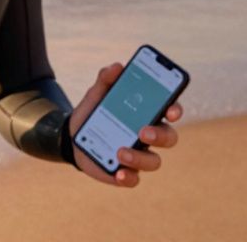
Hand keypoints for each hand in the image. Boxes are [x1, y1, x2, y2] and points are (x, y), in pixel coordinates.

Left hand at [67, 62, 183, 187]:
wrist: (71, 135)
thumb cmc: (93, 112)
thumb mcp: (96, 93)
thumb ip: (106, 79)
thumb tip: (117, 66)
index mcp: (147, 114)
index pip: (170, 111)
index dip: (175, 110)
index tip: (171, 110)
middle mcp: (148, 136)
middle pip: (168, 137)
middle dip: (160, 135)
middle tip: (143, 131)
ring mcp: (138, 156)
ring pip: (154, 161)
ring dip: (140, 158)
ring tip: (120, 152)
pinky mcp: (124, 172)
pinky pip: (134, 179)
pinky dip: (129, 177)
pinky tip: (119, 173)